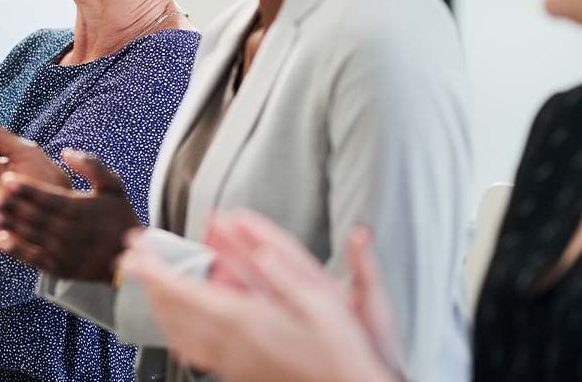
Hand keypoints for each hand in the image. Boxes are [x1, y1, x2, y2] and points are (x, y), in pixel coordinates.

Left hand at [0, 151, 140, 280]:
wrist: (127, 259)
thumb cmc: (119, 218)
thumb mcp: (114, 186)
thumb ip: (93, 166)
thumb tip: (67, 152)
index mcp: (80, 209)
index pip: (48, 198)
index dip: (27, 189)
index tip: (7, 178)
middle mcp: (69, 231)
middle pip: (34, 216)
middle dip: (11, 205)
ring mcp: (62, 251)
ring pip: (29, 235)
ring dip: (8, 224)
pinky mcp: (57, 267)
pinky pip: (32, 258)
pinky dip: (15, 249)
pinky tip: (0, 239)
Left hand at [119, 215, 399, 381]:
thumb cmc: (341, 352)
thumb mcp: (323, 300)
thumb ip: (284, 269)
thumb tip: (254, 241)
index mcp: (245, 320)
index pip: (183, 290)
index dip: (153, 268)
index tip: (134, 249)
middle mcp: (230, 344)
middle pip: (171, 311)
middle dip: (147, 281)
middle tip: (131, 258)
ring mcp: (230, 363)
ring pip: (177, 333)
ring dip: (157, 305)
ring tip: (148, 284)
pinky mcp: (237, 374)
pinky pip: (193, 351)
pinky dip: (176, 331)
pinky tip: (177, 326)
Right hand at [205, 212, 400, 371]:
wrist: (362, 379)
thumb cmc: (375, 350)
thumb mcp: (372, 304)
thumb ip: (365, 268)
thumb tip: (361, 233)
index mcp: (320, 286)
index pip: (284, 251)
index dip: (260, 232)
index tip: (237, 216)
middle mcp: (300, 298)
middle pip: (260, 265)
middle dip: (234, 245)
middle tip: (211, 228)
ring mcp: (288, 315)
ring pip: (251, 290)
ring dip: (228, 272)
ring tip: (207, 257)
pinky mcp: (280, 333)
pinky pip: (251, 316)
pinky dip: (232, 304)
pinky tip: (215, 297)